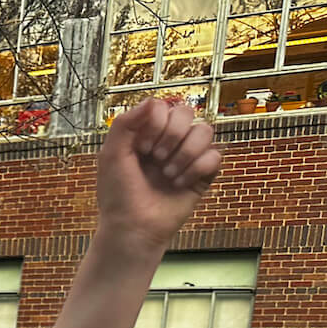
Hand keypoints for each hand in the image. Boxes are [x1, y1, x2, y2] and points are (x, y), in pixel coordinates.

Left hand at [96, 99, 221, 250]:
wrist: (133, 227)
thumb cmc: (118, 194)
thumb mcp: (111, 155)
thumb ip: (125, 124)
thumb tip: (152, 100)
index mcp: (146, 133)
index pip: (163, 106)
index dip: (155, 123)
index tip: (141, 147)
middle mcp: (168, 141)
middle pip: (186, 112)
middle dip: (171, 135)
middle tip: (155, 158)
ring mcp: (187, 156)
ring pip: (204, 130)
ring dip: (184, 153)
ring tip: (167, 174)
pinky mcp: (203, 174)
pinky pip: (215, 155)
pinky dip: (196, 169)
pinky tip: (179, 184)